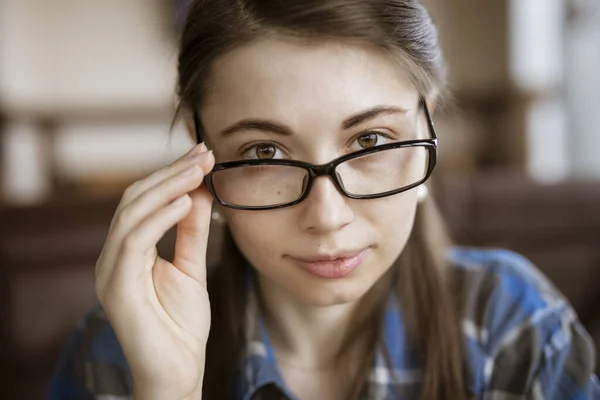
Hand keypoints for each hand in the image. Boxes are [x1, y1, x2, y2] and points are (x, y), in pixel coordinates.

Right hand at [95, 143, 214, 398]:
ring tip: (199, 169)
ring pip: (132, 213)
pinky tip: (186, 201)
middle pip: (135, 199)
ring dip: (168, 186)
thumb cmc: (181, 325)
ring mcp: (110, 271)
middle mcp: (113, 257)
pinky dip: (160, 217)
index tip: (204, 155)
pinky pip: (135, 241)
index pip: (144, 201)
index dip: (172, 175)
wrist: (178, 371)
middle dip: (171, 172)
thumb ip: (191, 232)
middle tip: (204, 153)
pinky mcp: (117, 287)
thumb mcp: (191, 267)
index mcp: (128, 251)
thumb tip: (199, 191)